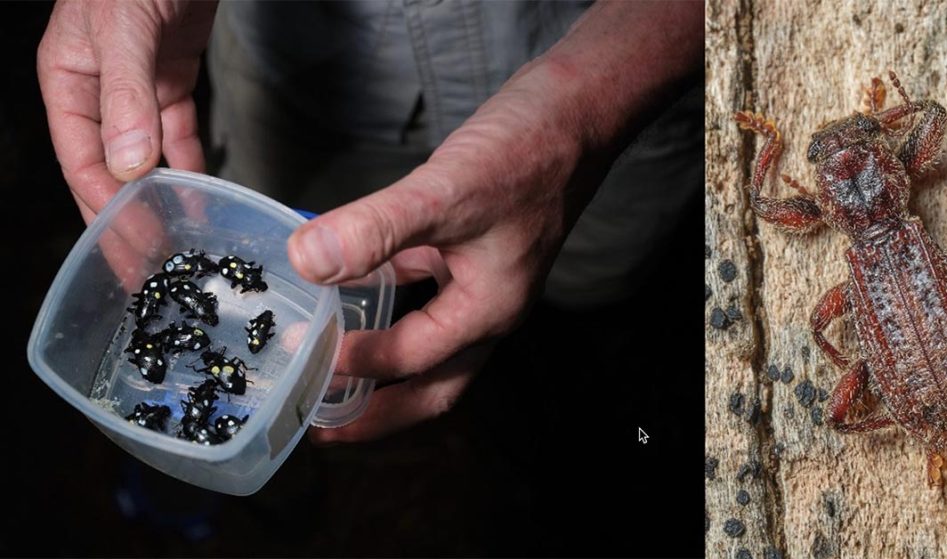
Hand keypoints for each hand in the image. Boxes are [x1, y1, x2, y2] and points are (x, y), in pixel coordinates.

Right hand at [38, 0, 215, 223]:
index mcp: (68, 80)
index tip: (130, 235)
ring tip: (174, 241)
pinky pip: (179, 133)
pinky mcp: (172, 82)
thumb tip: (128, 162)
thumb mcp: (123, 29)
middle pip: (109, 167)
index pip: (80, 156)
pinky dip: (189, 164)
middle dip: (125, 214)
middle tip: (143, 262)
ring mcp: (138, 90)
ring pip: (147, 156)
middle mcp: (100, 92)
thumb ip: (125, 94)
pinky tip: (199, 196)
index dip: (104, 200)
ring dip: (161, 196)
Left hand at [291, 0, 701, 442]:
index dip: (354, 364)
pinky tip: (351, 285)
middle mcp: (488, 308)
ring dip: (382, 365)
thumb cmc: (526, 153)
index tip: (301, 361)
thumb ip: (375, 229)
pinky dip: (387, 299)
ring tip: (330, 374)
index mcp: (488, 310)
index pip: (412, 358)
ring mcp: (482, 282)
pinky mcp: (472, 252)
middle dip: (379, 411)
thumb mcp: (445, 191)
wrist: (575, 112)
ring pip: (427, 344)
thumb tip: (307, 262)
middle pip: (432, 386)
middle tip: (323, 429)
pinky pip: (424, 293)